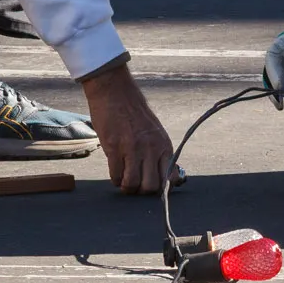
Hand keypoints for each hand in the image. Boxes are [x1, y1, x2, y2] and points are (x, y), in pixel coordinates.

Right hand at [79, 62, 173, 192]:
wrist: (115, 91)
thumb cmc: (134, 113)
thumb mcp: (155, 132)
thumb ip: (159, 154)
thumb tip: (164, 178)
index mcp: (164, 145)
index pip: (169, 179)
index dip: (159, 189)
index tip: (150, 187)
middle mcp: (151, 149)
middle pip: (150, 187)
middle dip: (141, 192)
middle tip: (134, 184)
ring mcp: (132, 148)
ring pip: (132, 184)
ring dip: (126, 186)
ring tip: (123, 179)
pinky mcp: (114, 147)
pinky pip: (115, 175)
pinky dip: (115, 178)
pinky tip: (115, 170)